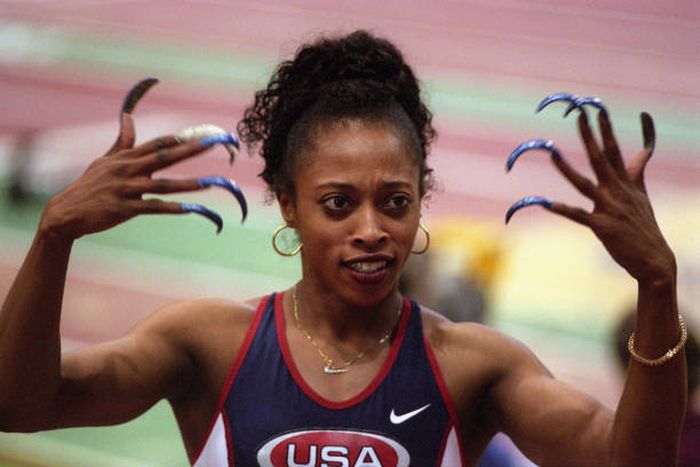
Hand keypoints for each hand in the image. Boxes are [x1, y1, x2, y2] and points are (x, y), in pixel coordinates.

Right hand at [40, 114, 214, 239]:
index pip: (157, 144)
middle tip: (212, 144)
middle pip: (164, 157)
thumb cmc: (89, 185)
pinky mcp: (123, 209)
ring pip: (162, 185)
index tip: (201, 134)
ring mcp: (125, 189)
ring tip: (210, 183)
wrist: (66, 211)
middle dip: (190, 150)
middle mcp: (127, 170)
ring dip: (187, 184)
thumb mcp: (104, 160)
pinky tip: (189, 209)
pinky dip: (171, 208)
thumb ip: (123, 141)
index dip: (179, 139)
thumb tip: (128, 116)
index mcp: (126, 158)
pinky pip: (152, 207)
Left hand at [506, 96, 675, 283]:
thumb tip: (642, 150)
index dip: (606, 130)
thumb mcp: (642, 195)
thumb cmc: (644, 226)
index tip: (598, 111)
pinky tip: (546, 203)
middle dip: (589, 137)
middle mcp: (617, 191)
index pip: (615, 150)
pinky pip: (578, 216)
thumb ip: (638, 171)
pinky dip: (562, 209)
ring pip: (584, 184)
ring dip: (566, 169)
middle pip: (600, 158)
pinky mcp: (602, 226)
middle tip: (579, 116)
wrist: (654, 259)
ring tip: (552, 154)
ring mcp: (609, 208)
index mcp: (626, 183)